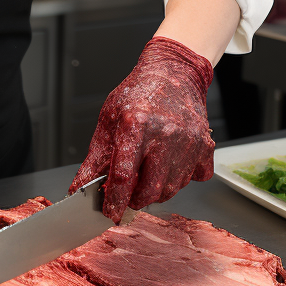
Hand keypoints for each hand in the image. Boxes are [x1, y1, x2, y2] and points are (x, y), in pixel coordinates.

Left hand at [69, 36, 213, 222]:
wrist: (173, 73)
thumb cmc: (138, 94)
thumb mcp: (108, 121)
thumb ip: (95, 158)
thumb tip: (79, 188)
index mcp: (136, 125)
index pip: (124, 175)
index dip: (115, 200)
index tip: (110, 213)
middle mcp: (166, 134)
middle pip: (151, 190)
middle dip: (136, 200)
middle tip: (128, 193)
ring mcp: (189, 141)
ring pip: (173, 189)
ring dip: (156, 190)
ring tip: (147, 173)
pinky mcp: (206, 146)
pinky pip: (195, 179)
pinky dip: (181, 178)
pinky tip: (170, 163)